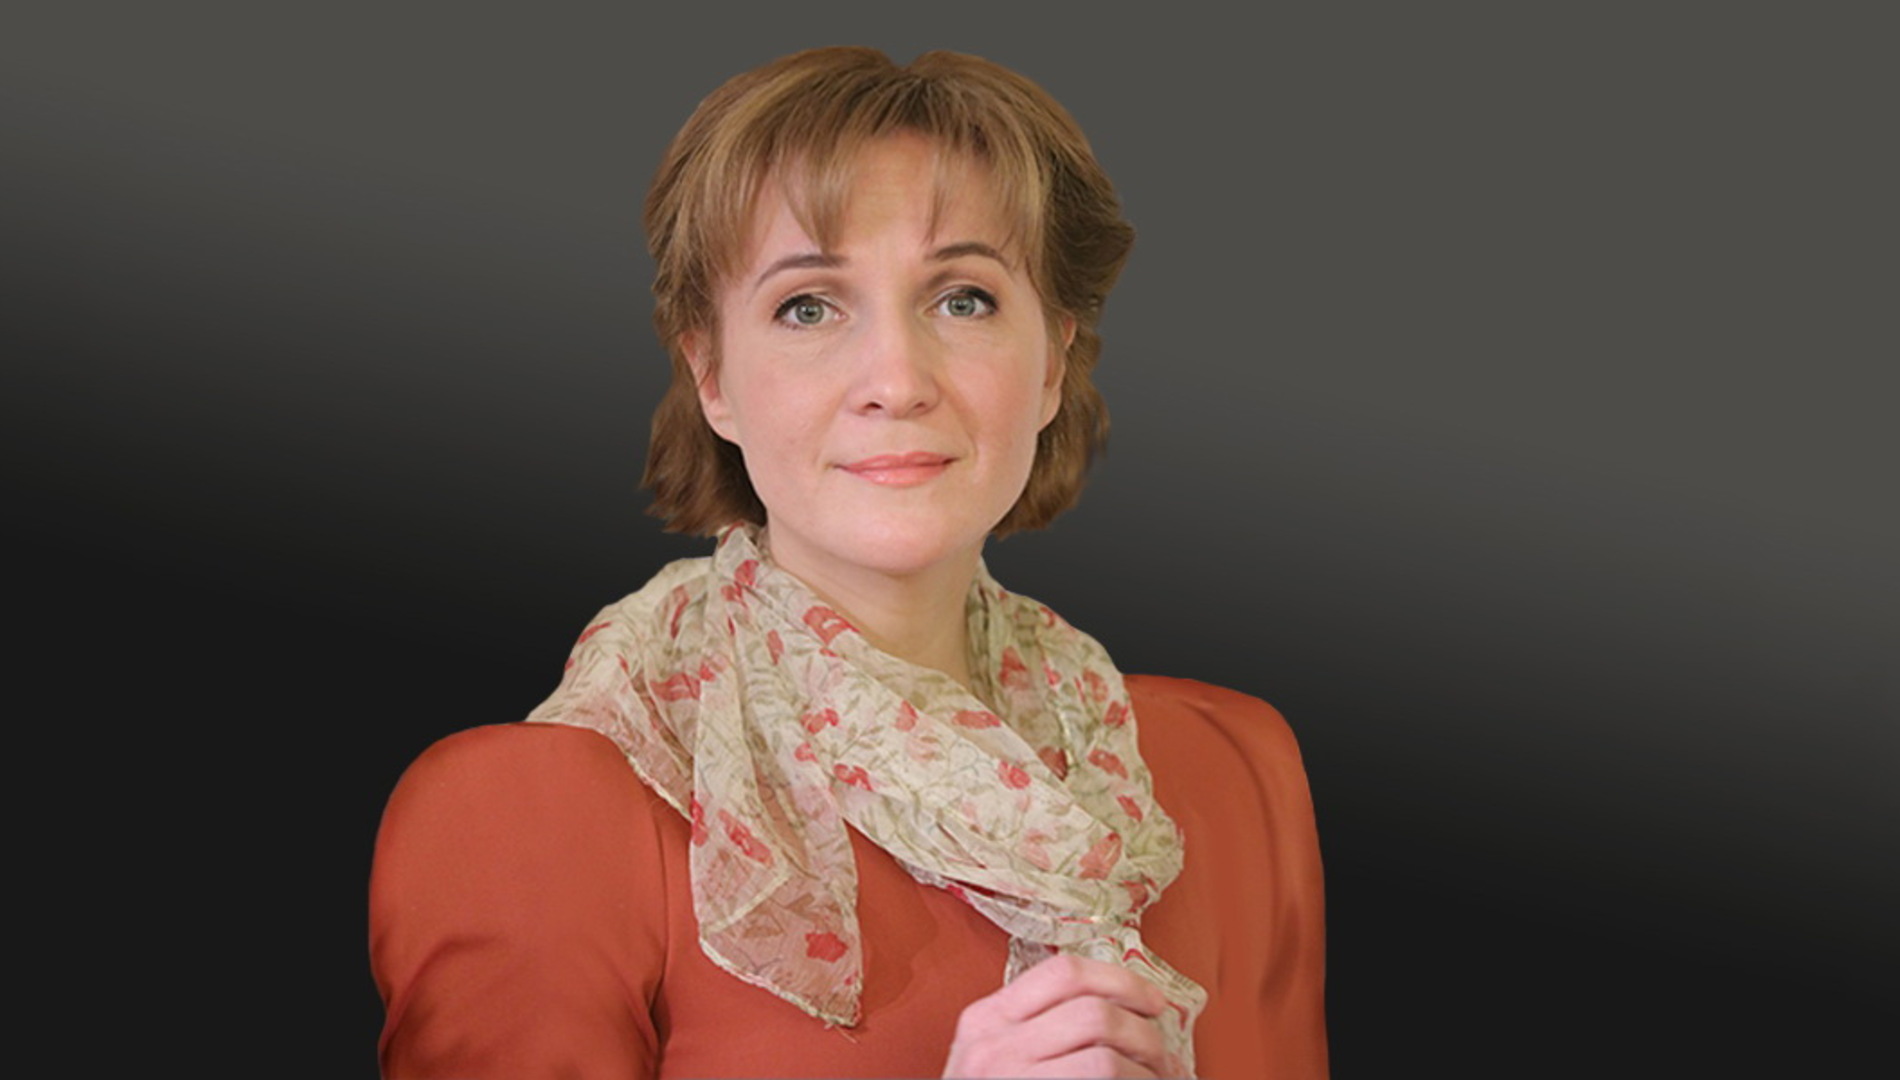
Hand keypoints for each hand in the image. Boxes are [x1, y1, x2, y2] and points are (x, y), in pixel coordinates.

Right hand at [941, 954, 1187, 1077]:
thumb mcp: (993, 1057)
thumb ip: (1035, 1026)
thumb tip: (1118, 1007)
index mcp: (987, 1018)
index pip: (1063, 972)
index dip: (1120, 980)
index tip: (1151, 1001)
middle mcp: (993, 1045)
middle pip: (1093, 1011)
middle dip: (1144, 1031)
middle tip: (1161, 1053)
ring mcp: (1010, 1079)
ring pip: (1104, 1054)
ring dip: (1145, 1069)